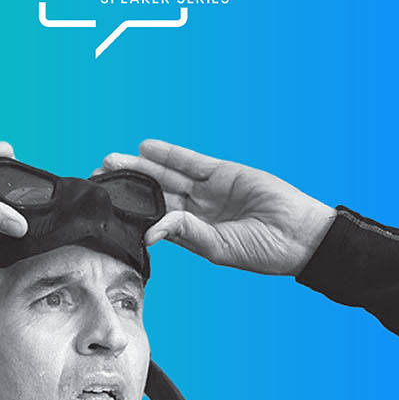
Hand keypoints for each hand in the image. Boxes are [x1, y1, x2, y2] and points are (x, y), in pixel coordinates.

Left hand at [99, 140, 334, 275]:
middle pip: (156, 194)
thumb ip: (185, 233)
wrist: (300, 235)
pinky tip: (146, 148)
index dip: (131, 212)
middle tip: (98, 177)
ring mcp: (211, 191)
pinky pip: (191, 162)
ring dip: (141, 167)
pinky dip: (170, 154)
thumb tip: (151, 229)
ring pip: (168, 175)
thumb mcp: (218, 248)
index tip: (105, 206)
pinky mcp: (224, 173)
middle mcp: (199, 212)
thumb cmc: (264, 251)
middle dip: (128, 185)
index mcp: (195, 235)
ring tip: (111, 161)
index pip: (155, 220)